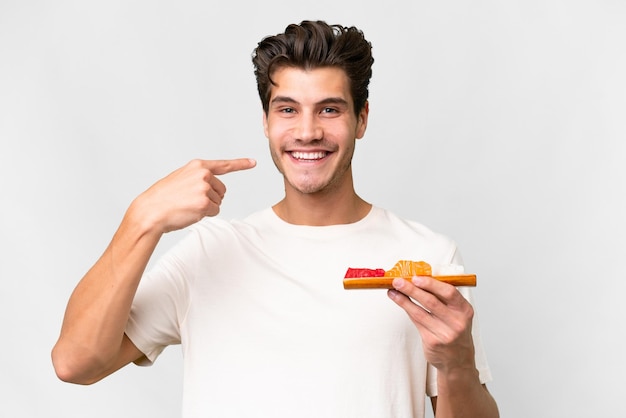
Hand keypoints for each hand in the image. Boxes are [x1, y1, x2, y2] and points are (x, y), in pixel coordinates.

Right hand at [131, 158, 255, 233]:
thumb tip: (216, 189)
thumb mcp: (181, 178)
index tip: (253, 162)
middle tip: (190, 200)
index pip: (223, 165)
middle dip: (211, 197)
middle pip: (222, 190)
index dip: (241, 164)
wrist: (151, 211)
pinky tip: (190, 211)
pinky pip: (215, 211)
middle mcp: (203, 174)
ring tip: (187, 205)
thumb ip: (198, 178)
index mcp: (197, 166)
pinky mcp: (205, 203)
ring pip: (218, 201)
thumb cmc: (164, 197)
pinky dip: (205, 214)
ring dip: (206, 207)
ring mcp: (204, 188)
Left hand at [387, 276, 475, 372]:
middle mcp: (457, 322)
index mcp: (464, 310)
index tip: (416, 277)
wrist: (458, 359)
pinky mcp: (432, 342)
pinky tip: (399, 301)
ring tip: (393, 290)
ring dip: (404, 299)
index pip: (449, 292)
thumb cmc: (454, 329)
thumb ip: (443, 298)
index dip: (431, 284)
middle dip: (412, 289)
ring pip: (420, 312)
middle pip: (431, 302)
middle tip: (398, 281)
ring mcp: (445, 333)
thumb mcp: (457, 313)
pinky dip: (406, 309)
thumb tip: (420, 278)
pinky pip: (416, 322)